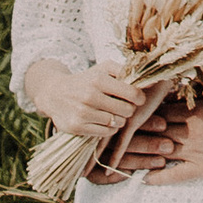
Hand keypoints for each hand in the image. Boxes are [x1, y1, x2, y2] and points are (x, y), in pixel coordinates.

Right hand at [29, 59, 145, 148]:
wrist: (54, 93)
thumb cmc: (86, 80)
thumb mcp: (103, 69)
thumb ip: (125, 71)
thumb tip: (148, 79)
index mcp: (99, 79)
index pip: (132, 93)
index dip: (140, 98)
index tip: (139, 98)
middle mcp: (90, 96)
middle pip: (126, 110)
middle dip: (129, 109)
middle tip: (125, 106)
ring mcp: (82, 113)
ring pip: (117, 123)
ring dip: (119, 119)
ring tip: (114, 113)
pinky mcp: (77, 127)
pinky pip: (105, 133)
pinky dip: (109, 129)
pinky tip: (105, 121)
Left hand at [97, 91, 202, 184]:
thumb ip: (198, 93)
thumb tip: (177, 84)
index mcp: (195, 110)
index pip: (160, 109)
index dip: (140, 110)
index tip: (123, 109)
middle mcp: (190, 131)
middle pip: (154, 130)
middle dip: (132, 130)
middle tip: (110, 130)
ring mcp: (194, 152)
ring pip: (159, 151)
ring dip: (138, 154)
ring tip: (117, 156)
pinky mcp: (201, 170)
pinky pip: (173, 176)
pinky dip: (157, 177)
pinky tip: (142, 179)